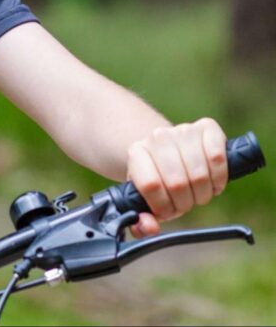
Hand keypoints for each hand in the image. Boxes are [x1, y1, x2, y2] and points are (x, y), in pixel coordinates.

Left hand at [126, 118, 227, 236]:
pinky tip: (213, 182)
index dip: (163, 206)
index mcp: (136, 152)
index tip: (167, 211)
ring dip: (203, 194)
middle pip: (177, 182)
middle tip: (186, 203)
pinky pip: (217, 157)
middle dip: (185, 203)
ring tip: (198, 194)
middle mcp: (157, 137)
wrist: (172, 151)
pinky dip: (219, 178)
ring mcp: (182, 130)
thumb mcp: (146, 202)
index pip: (151, 185)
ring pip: (199, 173)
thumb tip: (149, 227)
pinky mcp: (207, 127)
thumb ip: (141, 222)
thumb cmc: (160, 181)